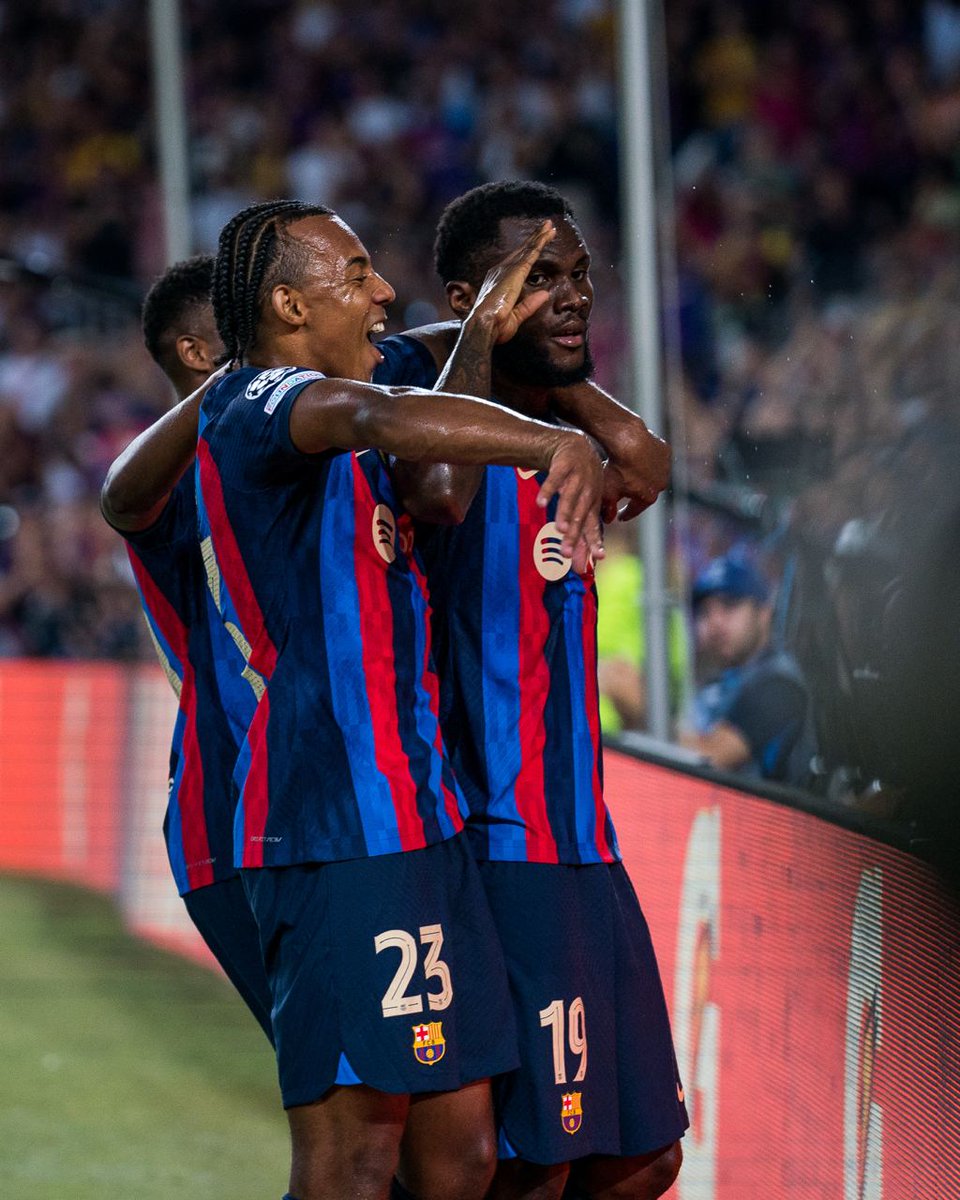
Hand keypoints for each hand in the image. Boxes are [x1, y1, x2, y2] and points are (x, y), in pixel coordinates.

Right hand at [467, 220, 555, 345]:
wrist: (484, 326)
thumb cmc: (495, 326)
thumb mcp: (516, 316)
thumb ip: (530, 304)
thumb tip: (545, 294)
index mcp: (500, 282)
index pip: (518, 264)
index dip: (529, 253)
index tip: (538, 244)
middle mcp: (501, 272)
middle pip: (522, 252)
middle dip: (535, 239)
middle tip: (547, 227)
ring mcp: (507, 270)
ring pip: (528, 249)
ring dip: (539, 237)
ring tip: (550, 226)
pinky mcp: (515, 272)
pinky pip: (530, 254)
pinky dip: (539, 243)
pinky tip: (547, 234)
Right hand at [536, 431, 604, 560]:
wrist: (576, 445)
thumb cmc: (580, 480)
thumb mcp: (584, 502)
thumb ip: (581, 529)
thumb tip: (580, 559)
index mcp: (593, 503)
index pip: (593, 526)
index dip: (595, 542)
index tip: (598, 558)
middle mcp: (588, 492)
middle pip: (580, 516)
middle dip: (574, 535)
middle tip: (566, 554)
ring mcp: (577, 478)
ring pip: (570, 499)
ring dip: (565, 514)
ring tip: (560, 529)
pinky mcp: (564, 465)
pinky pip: (554, 479)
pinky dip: (548, 491)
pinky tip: (541, 503)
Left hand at [606, 428, 670, 519]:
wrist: (628, 440)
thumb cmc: (617, 467)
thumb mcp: (608, 490)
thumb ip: (608, 507)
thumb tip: (608, 520)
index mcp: (649, 497)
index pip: (635, 509)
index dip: (626, 514)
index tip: (620, 517)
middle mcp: (661, 485)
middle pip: (646, 492)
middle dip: (636, 493)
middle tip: (626, 491)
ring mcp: (665, 468)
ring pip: (653, 474)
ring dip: (644, 475)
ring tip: (632, 472)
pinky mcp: (665, 452)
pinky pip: (656, 458)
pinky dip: (649, 459)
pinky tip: (639, 457)